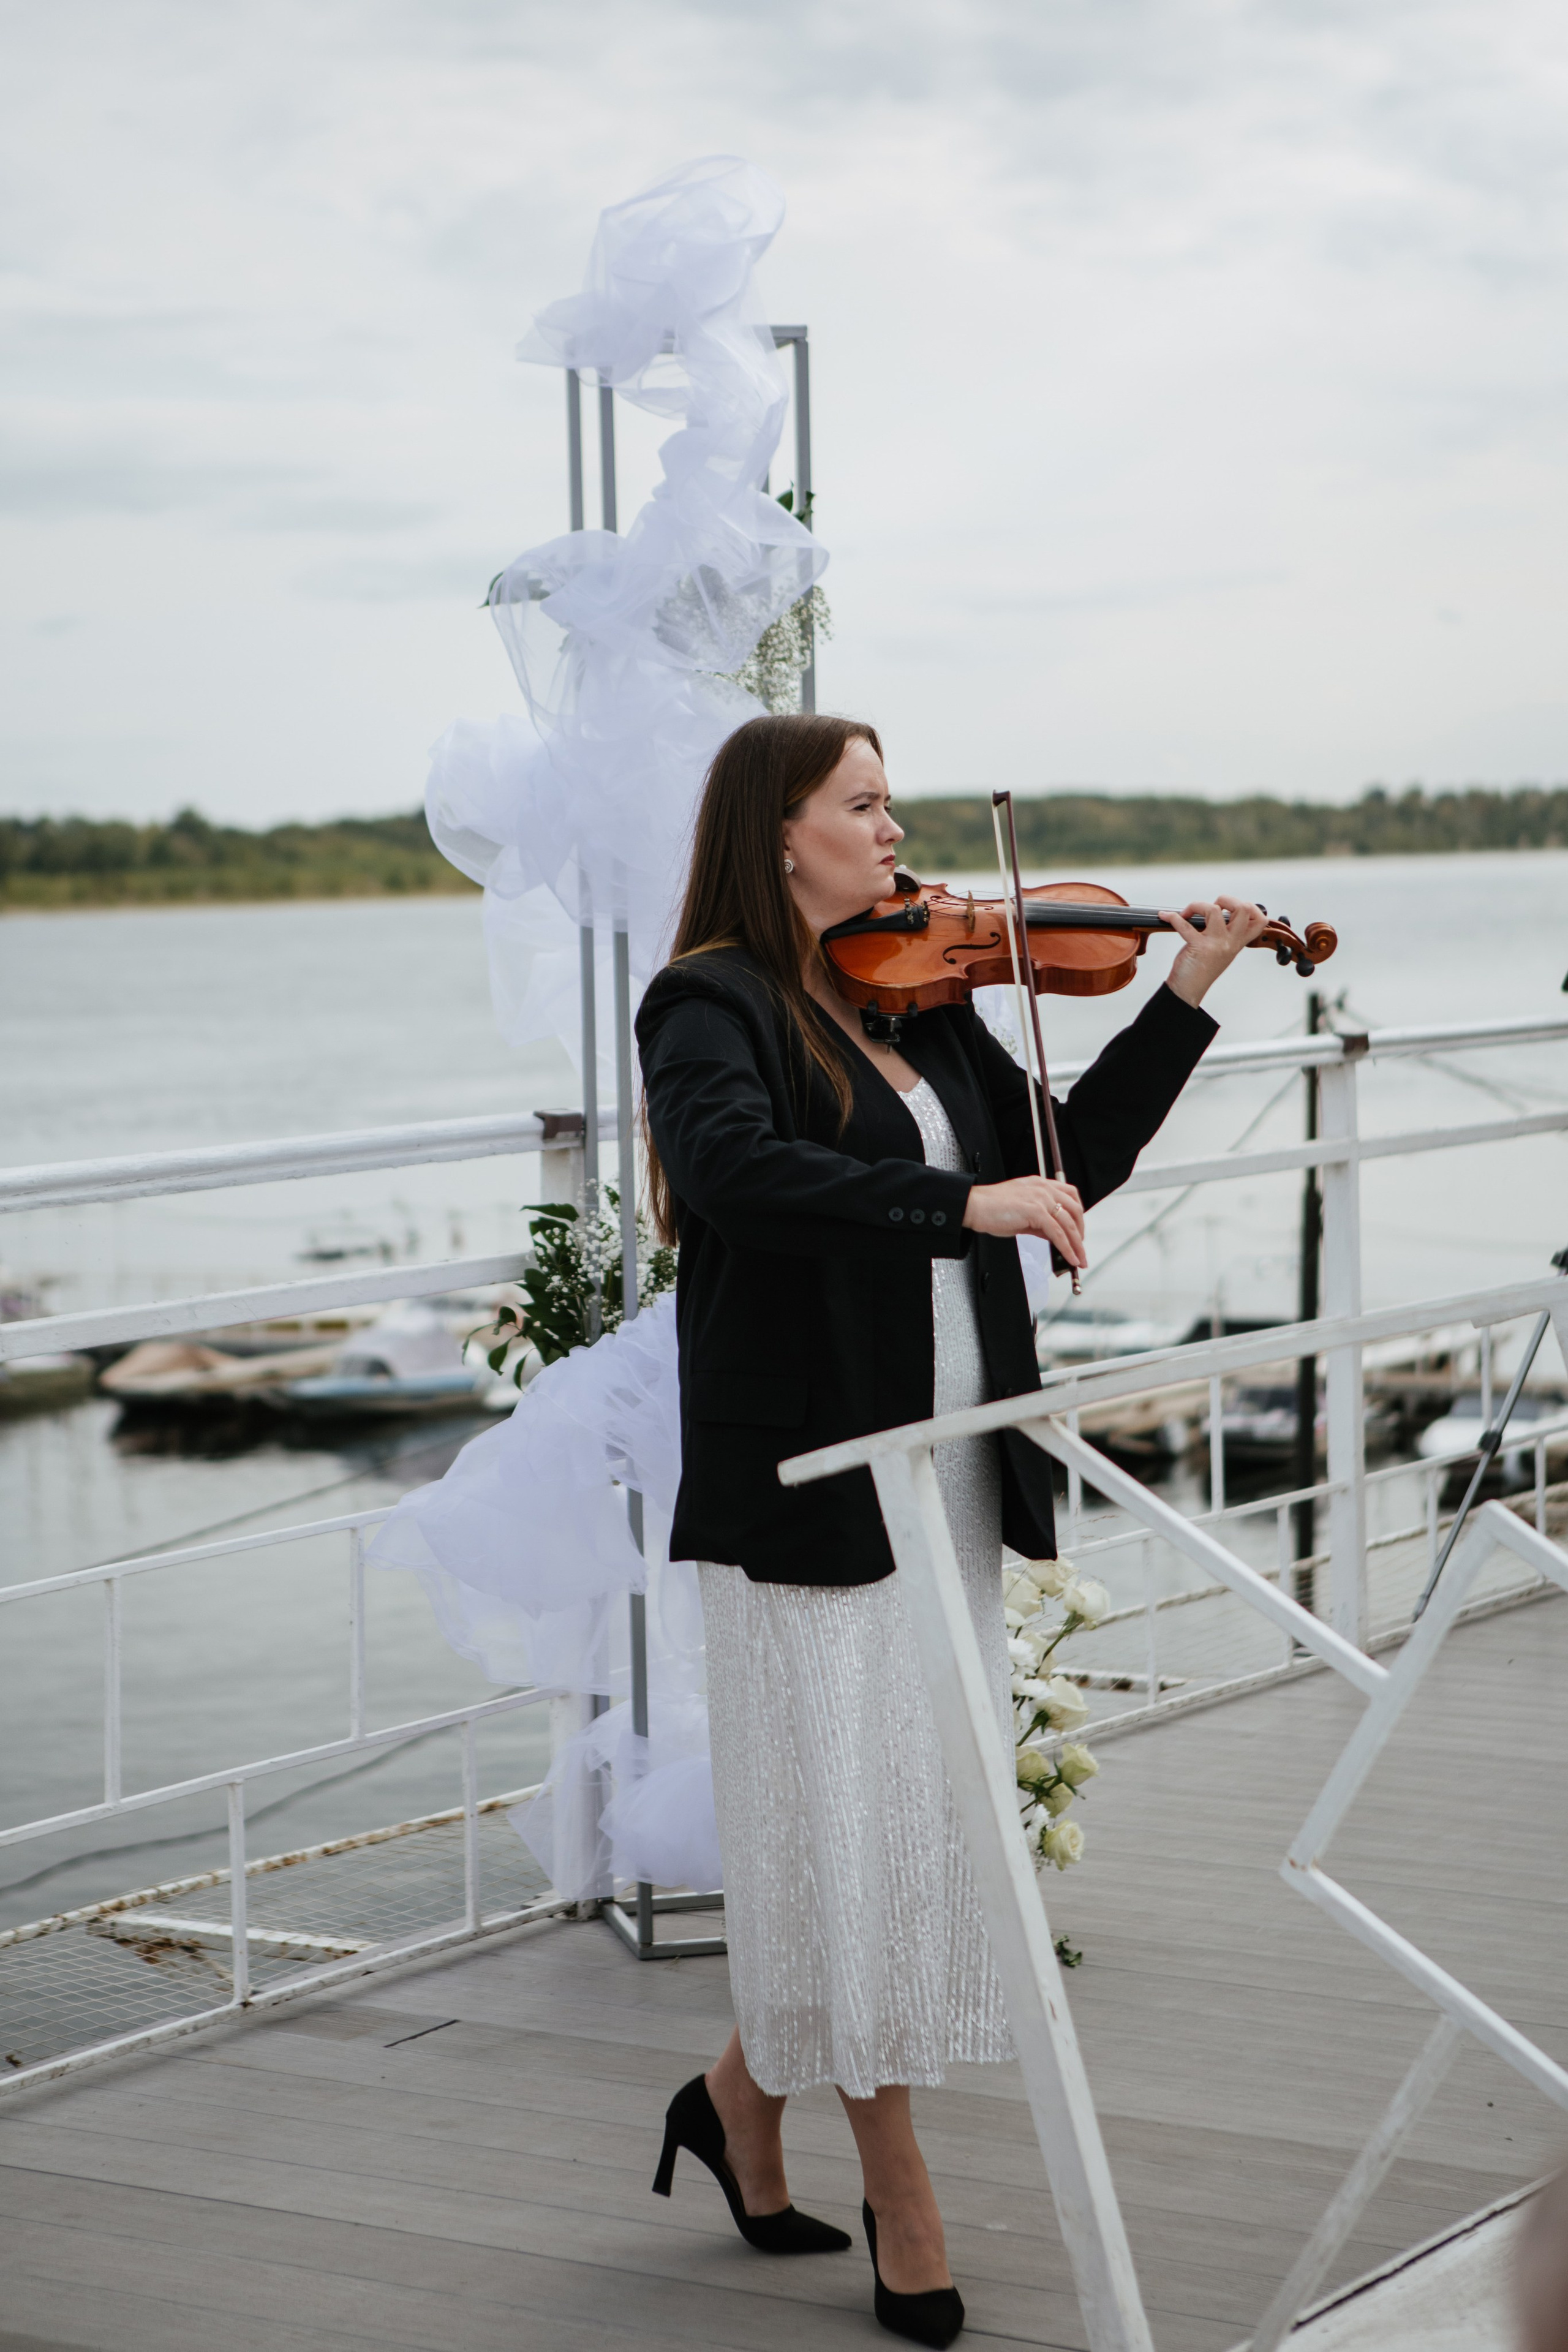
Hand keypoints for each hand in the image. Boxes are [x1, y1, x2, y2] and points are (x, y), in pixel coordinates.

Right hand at [962, 1176, 1086, 1268]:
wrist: (974, 1206)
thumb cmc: (992, 1208)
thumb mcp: (1022, 1213)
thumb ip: (1040, 1222)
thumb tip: (1054, 1236)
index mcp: (1040, 1185)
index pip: (1070, 1195)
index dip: (1078, 1214)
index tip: (1079, 1230)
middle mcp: (1043, 1188)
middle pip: (1074, 1210)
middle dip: (1081, 1232)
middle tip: (1080, 1249)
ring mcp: (1041, 1198)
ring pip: (1068, 1224)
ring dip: (1077, 1244)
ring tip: (1079, 1259)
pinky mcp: (1036, 1211)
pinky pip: (1057, 1233)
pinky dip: (1066, 1247)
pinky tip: (1069, 1257)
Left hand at [1161, 896, 1269, 1006]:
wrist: (1187, 990)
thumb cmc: (1201, 969)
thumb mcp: (1221, 951)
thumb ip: (1226, 934)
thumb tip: (1219, 910)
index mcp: (1237, 943)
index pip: (1259, 921)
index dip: (1251, 907)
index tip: (1233, 907)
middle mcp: (1230, 942)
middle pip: (1243, 908)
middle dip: (1226, 899)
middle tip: (1214, 906)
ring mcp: (1215, 944)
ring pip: (1214, 910)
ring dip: (1197, 905)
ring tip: (1188, 913)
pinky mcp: (1198, 947)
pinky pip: (1185, 925)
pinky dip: (1173, 917)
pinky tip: (1166, 917)